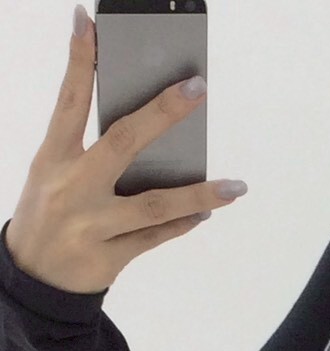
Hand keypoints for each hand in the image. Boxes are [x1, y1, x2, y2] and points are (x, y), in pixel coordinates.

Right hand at [4, 8, 243, 294]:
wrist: (32, 282)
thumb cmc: (48, 215)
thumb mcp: (52, 175)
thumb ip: (88, 151)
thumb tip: (149, 128)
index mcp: (52, 160)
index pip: (68, 102)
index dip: (79, 63)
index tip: (89, 23)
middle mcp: (71, 189)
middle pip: (122, 143)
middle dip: (162, 114)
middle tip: (197, 88)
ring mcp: (91, 226)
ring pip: (153, 205)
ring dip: (199, 195)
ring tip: (235, 188)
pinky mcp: (109, 259)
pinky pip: (155, 237)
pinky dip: (182, 224)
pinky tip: (206, 212)